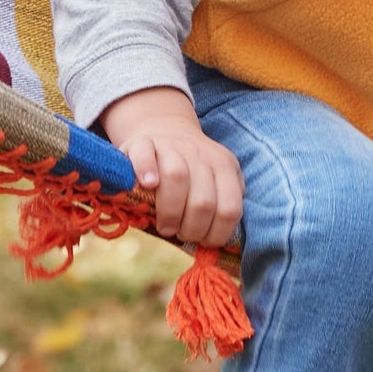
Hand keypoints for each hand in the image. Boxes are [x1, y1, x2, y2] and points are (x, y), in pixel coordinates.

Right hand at [99, 86, 243, 249]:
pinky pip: (145, 155)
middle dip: (191, 228)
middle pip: (203, 200)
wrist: (166, 129)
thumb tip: (218, 241)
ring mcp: (171, 146)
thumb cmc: (192, 170)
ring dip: (171, 211)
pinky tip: (148, 185)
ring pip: (177, 177)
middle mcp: (201, 154)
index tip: (202, 240)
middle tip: (180, 233)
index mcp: (225, 167)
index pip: (230, 209)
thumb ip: (224, 204)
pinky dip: (146, 171)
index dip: (216, 233)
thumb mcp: (218, 181)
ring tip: (165, 226)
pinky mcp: (142, 142)